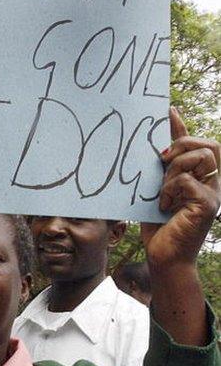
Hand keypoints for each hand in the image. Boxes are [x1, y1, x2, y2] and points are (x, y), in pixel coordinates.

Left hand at [141, 107, 219, 268]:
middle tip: (163, 157)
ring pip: (200, 158)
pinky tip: (163, 204)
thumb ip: (159, 169)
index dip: (182, 126)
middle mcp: (210, 182)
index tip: (168, 110)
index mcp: (198, 177)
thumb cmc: (157, 224)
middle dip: (183, 144)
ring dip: (175, 169)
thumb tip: (152, 146)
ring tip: (162, 189)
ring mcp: (213, 193)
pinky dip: (171, 189)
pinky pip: (188, 181)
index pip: (197, 143)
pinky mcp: (208, 205)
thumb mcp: (155, 189)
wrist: (162, 255)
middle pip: (207, 145)